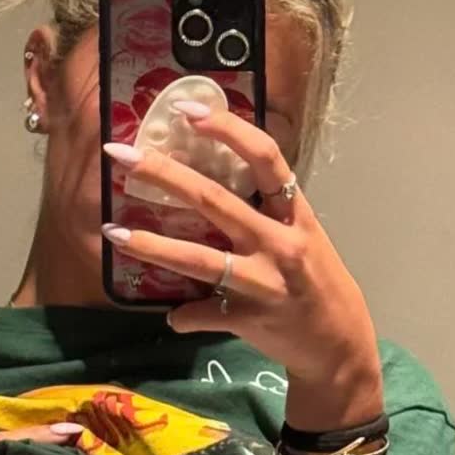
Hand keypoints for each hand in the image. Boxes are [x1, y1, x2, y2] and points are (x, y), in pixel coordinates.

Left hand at [102, 107, 379, 388]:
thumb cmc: (316, 281)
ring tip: (115, 233)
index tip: (188, 112)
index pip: (265, 158)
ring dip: (153, 246)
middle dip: (165, 175)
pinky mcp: (251, 318)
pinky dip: (184, 315)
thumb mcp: (301, 235)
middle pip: (215, 200)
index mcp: (294, 213)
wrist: (339, 342)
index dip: (228, 130)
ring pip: (200, 259)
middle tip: (123, 156)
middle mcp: (280, 241)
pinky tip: (172, 315)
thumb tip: (208, 183)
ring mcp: (265, 281)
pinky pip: (205, 313)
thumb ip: (264, 211)